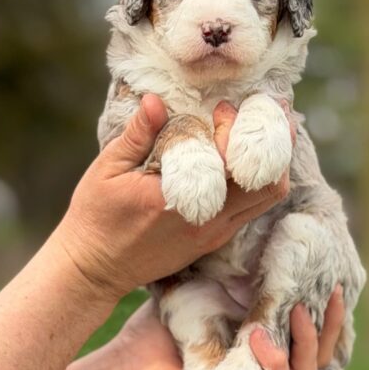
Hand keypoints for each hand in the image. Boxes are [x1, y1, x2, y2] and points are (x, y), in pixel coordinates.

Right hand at [54, 95, 289, 298]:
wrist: (95, 270)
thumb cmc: (96, 216)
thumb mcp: (107, 170)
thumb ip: (138, 134)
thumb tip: (155, 99)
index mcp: (179, 198)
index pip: (232, 161)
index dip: (237, 128)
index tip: (222, 108)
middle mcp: (207, 220)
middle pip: (268, 182)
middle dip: (273, 142)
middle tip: (267, 111)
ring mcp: (215, 233)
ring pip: (268, 197)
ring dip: (271, 162)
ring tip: (265, 130)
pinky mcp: (214, 240)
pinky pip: (252, 208)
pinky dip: (258, 180)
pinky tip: (249, 157)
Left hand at [98, 286, 345, 369]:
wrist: (122, 367)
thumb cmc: (158, 327)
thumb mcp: (202, 291)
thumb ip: (231, 273)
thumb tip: (261, 228)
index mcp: (262, 350)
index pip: (309, 338)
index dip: (327, 314)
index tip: (333, 281)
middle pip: (315, 360)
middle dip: (325, 327)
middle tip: (325, 293)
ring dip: (301, 344)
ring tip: (294, 309)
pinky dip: (271, 365)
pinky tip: (257, 336)